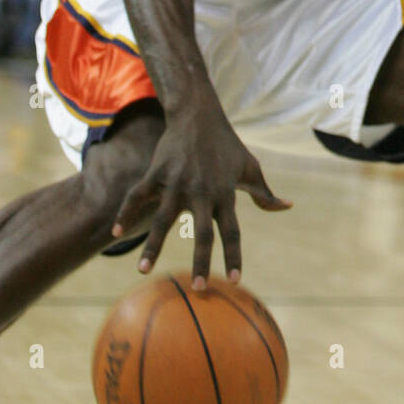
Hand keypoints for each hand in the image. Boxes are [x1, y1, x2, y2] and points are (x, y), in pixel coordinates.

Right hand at [111, 104, 291, 289]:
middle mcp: (202, 191)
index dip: (234, 255)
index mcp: (226, 193)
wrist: (198, 115)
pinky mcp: (157, 172)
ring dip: (153, 247)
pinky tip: (116, 232)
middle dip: (201, 262)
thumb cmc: (227, 146)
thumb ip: (265, 193)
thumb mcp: (249, 167)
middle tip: (199, 288)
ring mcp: (177, 182)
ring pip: (163, 219)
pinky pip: (139, 196)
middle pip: (202, 233)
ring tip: (143, 271)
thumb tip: (287, 207)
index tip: (235, 280)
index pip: (232, 231)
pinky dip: (127, 213)